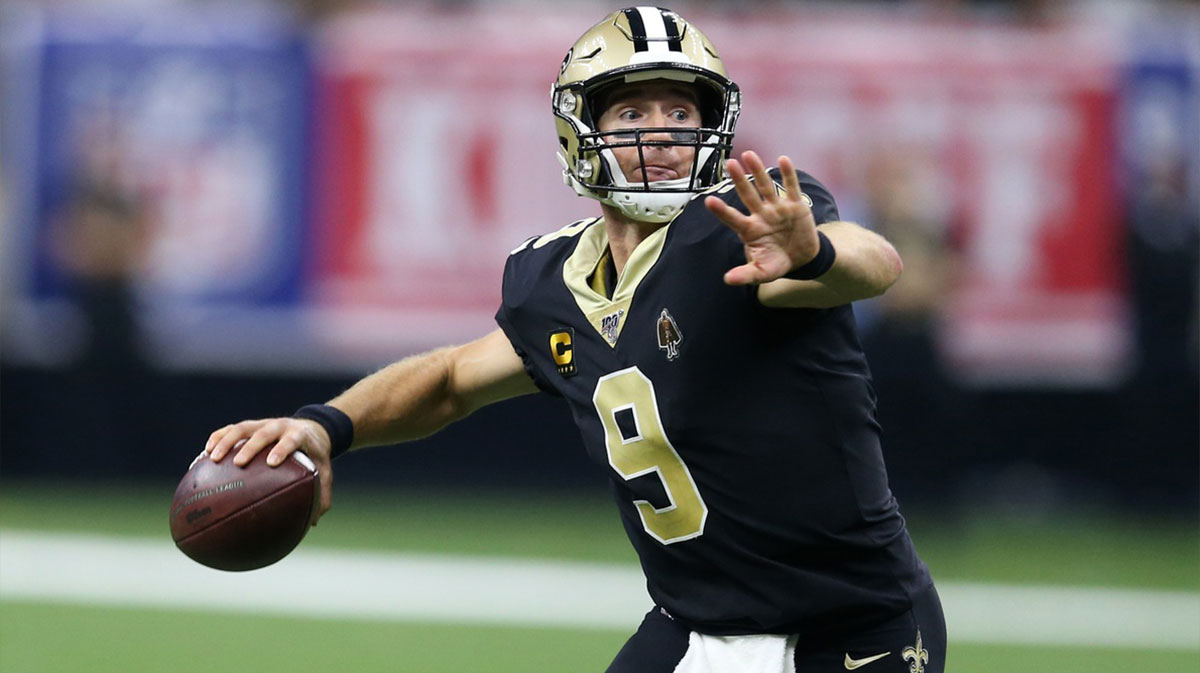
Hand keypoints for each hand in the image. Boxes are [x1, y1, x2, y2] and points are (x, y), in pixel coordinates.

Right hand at [205, 417, 333, 524]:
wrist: (313, 429)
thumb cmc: (316, 456)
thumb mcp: (324, 471)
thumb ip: (322, 494)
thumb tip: (313, 523)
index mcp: (300, 435)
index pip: (291, 440)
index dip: (282, 449)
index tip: (272, 463)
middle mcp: (280, 426)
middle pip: (263, 432)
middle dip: (250, 446)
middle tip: (238, 463)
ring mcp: (263, 423)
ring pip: (243, 427)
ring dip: (226, 441)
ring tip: (212, 458)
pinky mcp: (251, 425)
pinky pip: (231, 429)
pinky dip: (218, 438)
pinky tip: (204, 454)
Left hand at [704, 151, 819, 285]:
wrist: (802, 259)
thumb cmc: (777, 263)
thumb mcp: (762, 272)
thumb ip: (746, 274)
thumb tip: (728, 280)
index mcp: (750, 230)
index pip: (732, 218)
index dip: (721, 210)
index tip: (709, 201)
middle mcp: (761, 215)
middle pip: (748, 195)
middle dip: (739, 180)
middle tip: (729, 163)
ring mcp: (777, 208)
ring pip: (766, 186)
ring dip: (758, 171)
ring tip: (749, 155)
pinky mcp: (795, 205)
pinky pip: (791, 187)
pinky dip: (788, 174)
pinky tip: (783, 159)